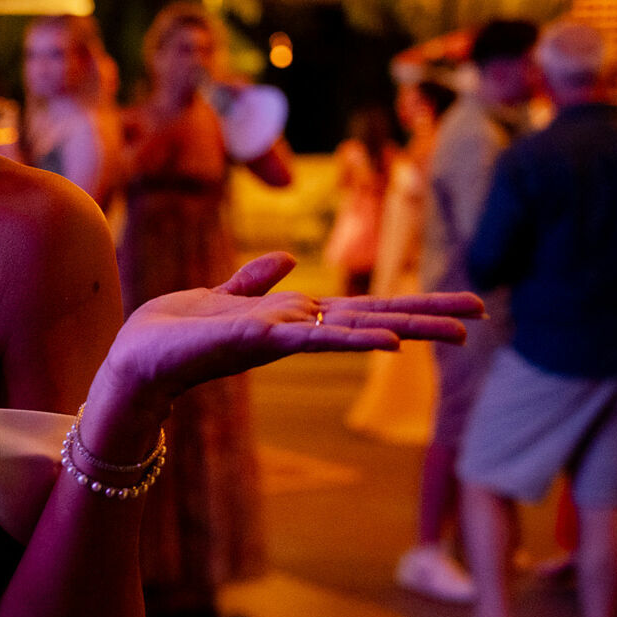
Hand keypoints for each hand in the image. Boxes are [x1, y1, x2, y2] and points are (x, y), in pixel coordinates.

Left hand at [102, 253, 482, 406]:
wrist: (135, 359)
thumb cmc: (174, 332)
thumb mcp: (221, 296)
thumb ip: (254, 280)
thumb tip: (287, 258)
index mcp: (291, 318)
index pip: (363, 308)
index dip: (410, 305)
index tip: (463, 303)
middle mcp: (293, 330)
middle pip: (373, 319)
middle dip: (426, 318)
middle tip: (482, 316)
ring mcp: (278, 338)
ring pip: (351, 332)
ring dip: (401, 329)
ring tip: (454, 332)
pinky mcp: (253, 341)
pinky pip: (308, 339)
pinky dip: (346, 339)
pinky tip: (383, 343)